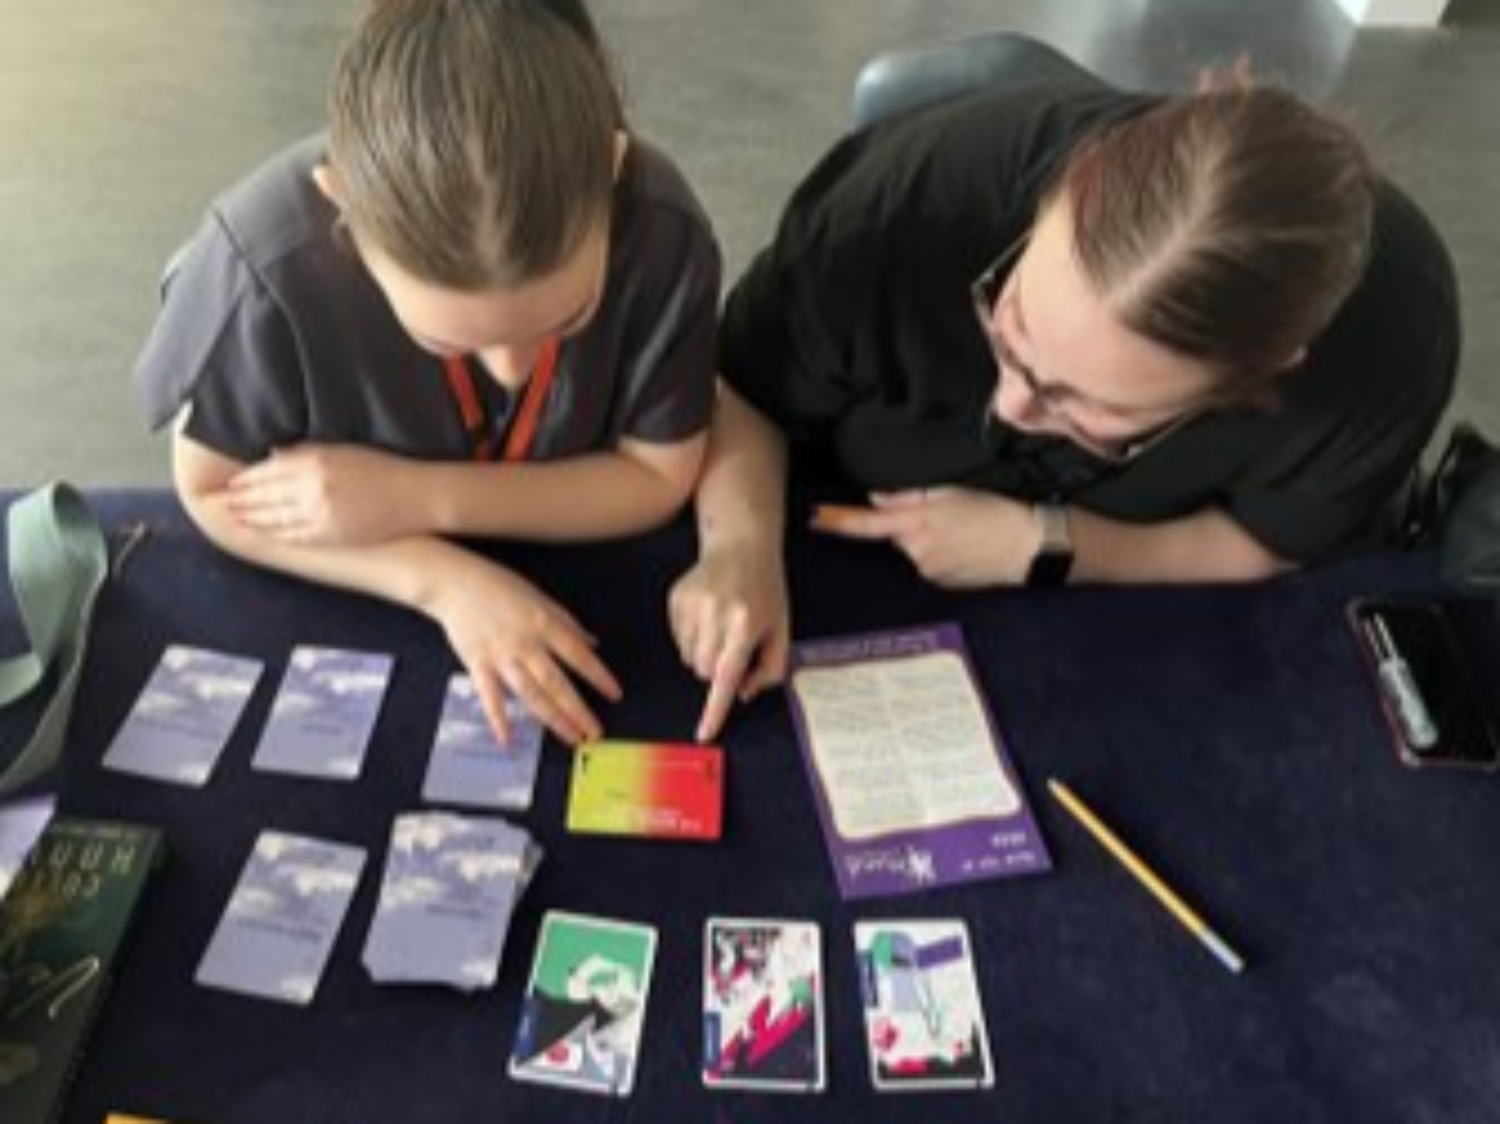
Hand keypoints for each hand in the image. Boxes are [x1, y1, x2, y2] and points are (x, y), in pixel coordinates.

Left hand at [227, 444, 423, 545]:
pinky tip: (264, 533)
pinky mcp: (331, 534)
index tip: (232, 482)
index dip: (246, 478)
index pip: (268, 469)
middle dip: (242, 499)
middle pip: (265, 494)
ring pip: (274, 517)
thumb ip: (306, 452)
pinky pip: (294, 535)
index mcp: (315, 460)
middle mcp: (313, 486)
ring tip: (236, 518)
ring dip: (252, 518)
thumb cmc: (383, 468)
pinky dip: (275, 534)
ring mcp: (321, 513)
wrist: (415, 496)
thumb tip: (274, 454)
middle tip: (224, 501)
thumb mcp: (344, 450)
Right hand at [429, 556, 621, 746]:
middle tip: (595, 731)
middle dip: (578, 710)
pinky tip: (509, 740)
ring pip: (530, 694)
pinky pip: (490, 697)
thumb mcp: (540, 597)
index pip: (579, 655)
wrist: (456, 583)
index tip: (614, 694)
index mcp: (544, 624)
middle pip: (557, 683)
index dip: (599, 676)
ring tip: (571, 736)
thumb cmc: (498, 586)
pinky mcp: (478, 665)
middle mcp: (526, 644)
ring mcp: (501, 656)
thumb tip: (592, 642)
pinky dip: (499, 720)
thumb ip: (567, 622)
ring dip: (553, 719)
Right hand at [669, 539, 789, 742]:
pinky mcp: (676, 599)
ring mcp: (692, 605)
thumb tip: (743, 694)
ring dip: (703, 652)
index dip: (715, 708)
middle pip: (703, 672)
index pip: (727, 676)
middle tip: (733, 643)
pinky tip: (707, 614)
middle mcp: (716, 614)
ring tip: (720, 624)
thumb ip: (769, 668)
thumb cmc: (766, 590)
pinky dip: (691, 636)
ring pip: (688, 659)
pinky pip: (677, 640)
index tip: (704, 733)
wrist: (741, 544)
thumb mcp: (781, 629)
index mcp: (746, 624)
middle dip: (716, 668)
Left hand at [813, 487, 1037, 586]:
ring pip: (915, 550)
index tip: (817, 518)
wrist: (1030, 547)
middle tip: (947, 514)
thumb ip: (909, 497)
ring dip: (929, 539)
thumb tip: (879, 499)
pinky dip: (942, 554)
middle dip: (910, 524)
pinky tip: (967, 548)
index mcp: (918, 523)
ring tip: (964, 531)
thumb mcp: (952, 492)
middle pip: (896, 535)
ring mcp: (930, 571)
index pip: (868, 524)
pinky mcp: (943, 584)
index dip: (840, 521)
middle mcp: (918, 551)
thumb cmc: (995, 512)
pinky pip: (931, 564)